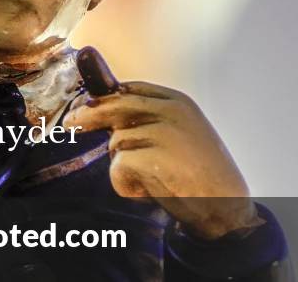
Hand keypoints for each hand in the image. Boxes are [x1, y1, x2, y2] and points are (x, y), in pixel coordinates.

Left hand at [63, 47, 259, 238]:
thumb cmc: (202, 174)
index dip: (104, 95)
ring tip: (151, 178)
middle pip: (114, 105)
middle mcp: (171, 112)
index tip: (84, 103)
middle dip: (88, 115)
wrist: (227, 208)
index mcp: (179, 102)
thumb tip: (106, 116)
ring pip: (116, 141)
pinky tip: (150, 191)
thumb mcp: (183, 134)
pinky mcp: (152, 160)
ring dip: (123, 163)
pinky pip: (118, 167)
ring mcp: (162, 134)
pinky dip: (125, 184)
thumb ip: (150, 121)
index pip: (131, 88)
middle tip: (70, 125)